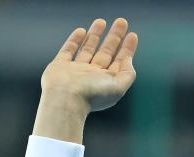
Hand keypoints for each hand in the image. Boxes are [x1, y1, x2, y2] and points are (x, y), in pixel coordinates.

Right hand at [33, 18, 137, 141]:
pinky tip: (81, 31)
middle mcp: (92, 76)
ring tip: (102, 21)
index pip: (119, 62)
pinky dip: (74, 40)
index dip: (127, 49)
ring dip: (95, 35)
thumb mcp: (118, 87)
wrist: (66, 99)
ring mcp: (76, 70)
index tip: (132, 35)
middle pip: (106, 52)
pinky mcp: (60, 65)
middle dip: (114, 37)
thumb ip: (127, 74)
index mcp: (105, 82)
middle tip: (122, 22)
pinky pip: (68, 50)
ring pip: (88, 49)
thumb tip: (128, 60)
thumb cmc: (92, 95)